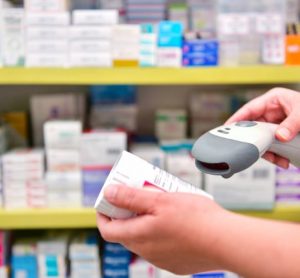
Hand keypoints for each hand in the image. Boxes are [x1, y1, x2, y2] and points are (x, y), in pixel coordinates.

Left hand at [97, 185, 227, 274]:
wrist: (226, 241)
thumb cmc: (195, 218)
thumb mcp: (160, 200)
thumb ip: (132, 197)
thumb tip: (109, 193)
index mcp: (140, 237)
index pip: (108, 230)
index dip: (104, 215)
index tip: (109, 201)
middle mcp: (148, 252)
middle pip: (127, 232)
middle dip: (127, 214)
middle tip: (137, 196)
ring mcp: (162, 259)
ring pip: (145, 239)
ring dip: (145, 222)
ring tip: (158, 205)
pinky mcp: (177, 263)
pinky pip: (160, 246)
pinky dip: (159, 232)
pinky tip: (174, 221)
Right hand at [226, 88, 299, 167]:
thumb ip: (292, 124)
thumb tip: (280, 136)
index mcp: (273, 100)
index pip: (249, 109)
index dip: (236, 119)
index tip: (226, 129)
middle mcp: (271, 112)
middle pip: (253, 127)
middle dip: (255, 141)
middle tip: (252, 151)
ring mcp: (275, 124)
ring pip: (262, 139)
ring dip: (267, 152)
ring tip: (277, 160)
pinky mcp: (280, 135)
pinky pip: (271, 145)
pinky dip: (276, 155)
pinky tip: (282, 161)